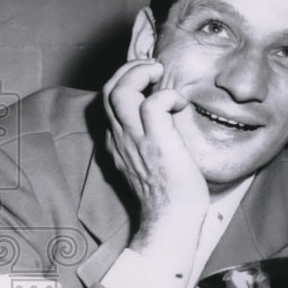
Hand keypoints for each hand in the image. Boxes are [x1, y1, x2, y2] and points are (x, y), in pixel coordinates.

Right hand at [103, 59, 207, 268]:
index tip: (146, 78)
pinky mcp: (156, 142)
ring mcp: (136, 140)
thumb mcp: (150, 159)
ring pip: (120, 92)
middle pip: (107, 90)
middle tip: (152, 70)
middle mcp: (120, 138)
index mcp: (117, 142)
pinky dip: (168, 96)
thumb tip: (167, 114)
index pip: (106, 101)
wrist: (173, 217)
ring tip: (160, 76)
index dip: (123, 80)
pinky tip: (181, 105)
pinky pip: (153, 104)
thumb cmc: (171, 191)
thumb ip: (149, 137)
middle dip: (128, 69)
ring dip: (141, 74)